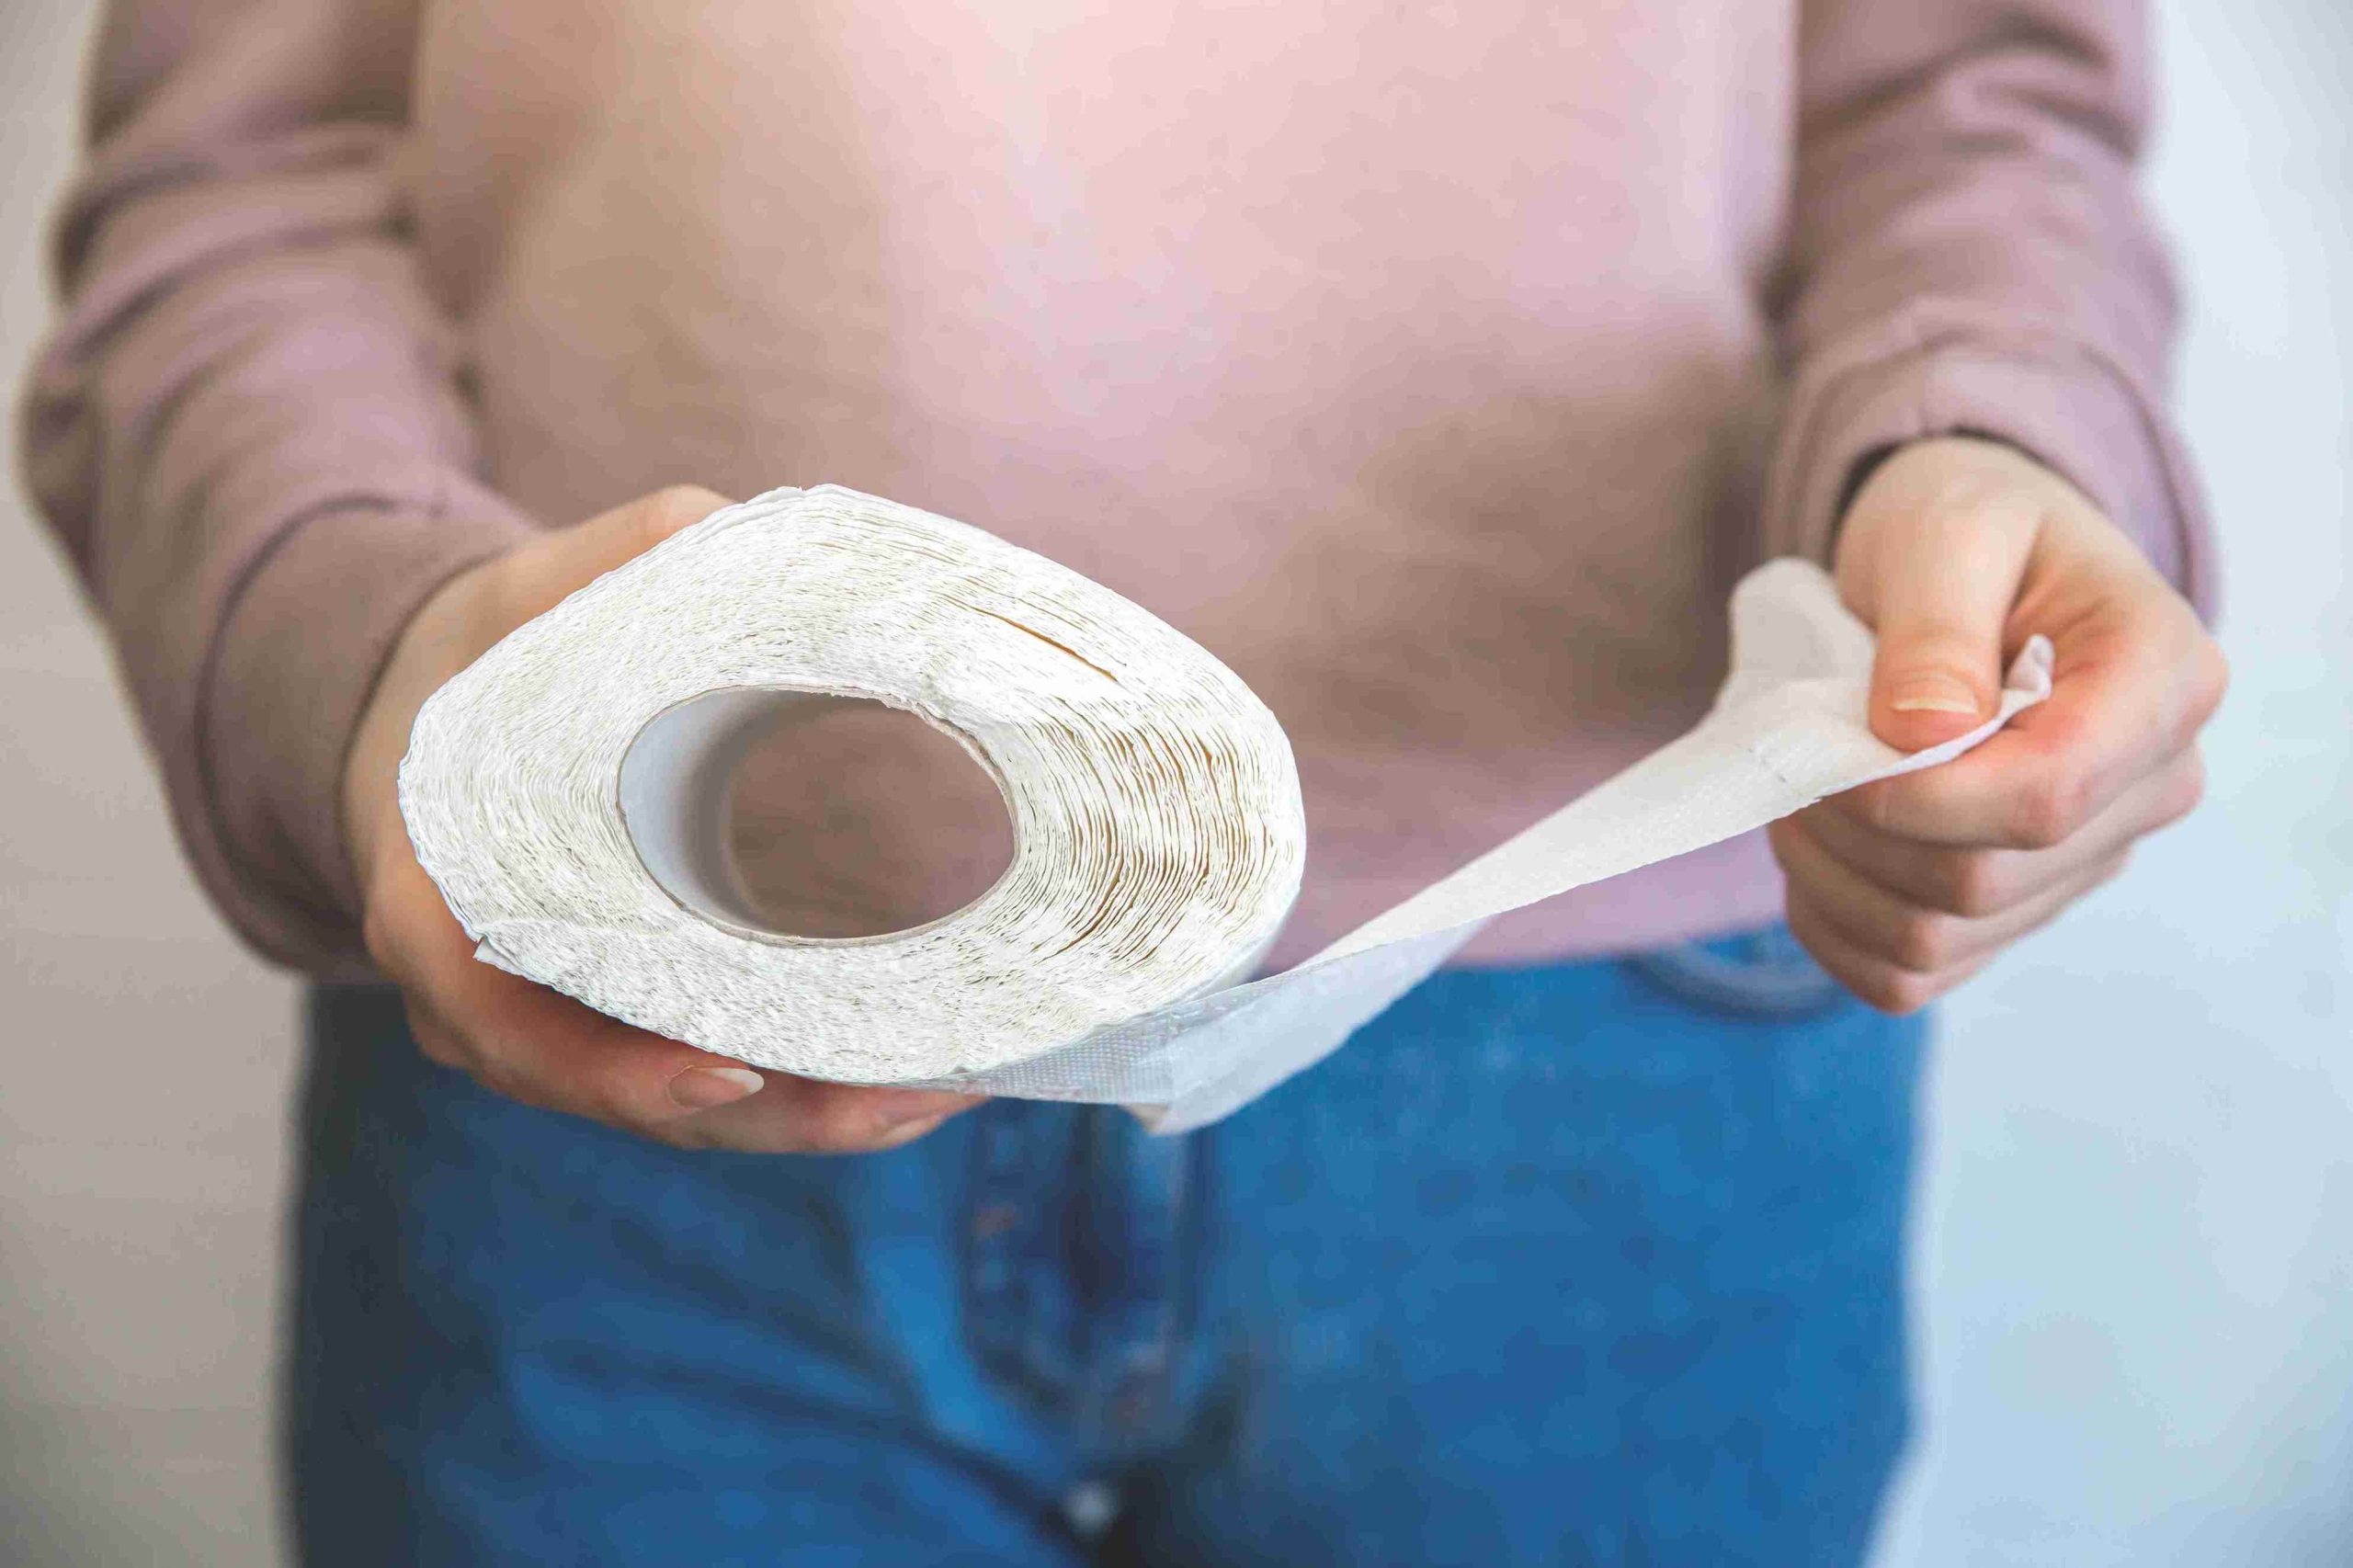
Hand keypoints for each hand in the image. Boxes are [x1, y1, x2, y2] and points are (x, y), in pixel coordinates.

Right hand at [341, 485, 981, 1151]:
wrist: (432, 705)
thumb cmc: (484, 655)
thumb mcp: (529, 591)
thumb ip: (631, 562)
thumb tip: (738, 531)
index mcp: (438, 906)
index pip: (514, 1032)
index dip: (621, 1073)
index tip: (735, 1072)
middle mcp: (489, 997)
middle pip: (636, 1098)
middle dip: (780, 1115)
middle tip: (918, 1098)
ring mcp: (551, 1024)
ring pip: (684, 1109)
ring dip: (814, 1117)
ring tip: (946, 1093)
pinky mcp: (615, 1019)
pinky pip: (703, 1075)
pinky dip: (798, 1088)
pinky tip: (909, 1077)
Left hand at [1771, 436, 2225, 1011]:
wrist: (1964, 560)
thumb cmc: (1966, 527)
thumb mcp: (1946, 530)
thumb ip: (1936, 626)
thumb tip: (1924, 734)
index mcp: (2163, 681)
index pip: (2049, 796)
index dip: (1918, 797)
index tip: (1832, 751)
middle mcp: (2147, 786)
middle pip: (1981, 881)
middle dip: (1852, 831)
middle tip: (1791, 757)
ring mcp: (2084, 858)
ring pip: (1935, 939)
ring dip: (1828, 879)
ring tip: (1797, 791)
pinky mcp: (2016, 906)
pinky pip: (1911, 974)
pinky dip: (1834, 928)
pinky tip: (1815, 854)